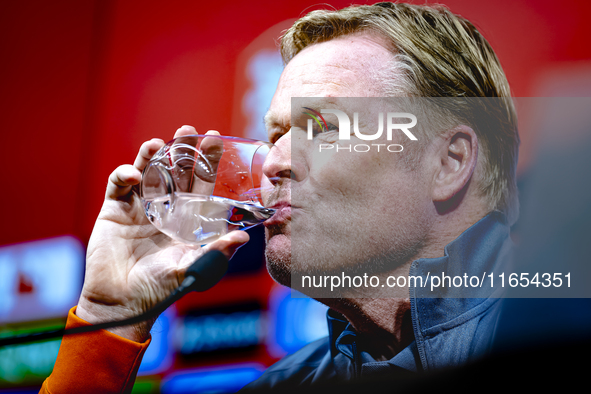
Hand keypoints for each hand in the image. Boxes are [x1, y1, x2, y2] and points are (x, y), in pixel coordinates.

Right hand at [76, 126, 248, 341]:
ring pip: (149, 171)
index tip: (216, 139)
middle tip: (188, 130)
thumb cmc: (162, 288)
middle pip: (177, 171)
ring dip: (153, 154)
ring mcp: (140, 207)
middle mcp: (166, 208)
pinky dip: (126, 174)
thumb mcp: (194, 268)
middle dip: (183, 149)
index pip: (201, 184)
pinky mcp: (115, 210)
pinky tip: (134, 174)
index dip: (209, 162)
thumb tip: (244, 237)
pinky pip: (120, 184)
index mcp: (188, 218)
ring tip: (158, 143)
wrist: (122, 301)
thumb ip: (216, 251)